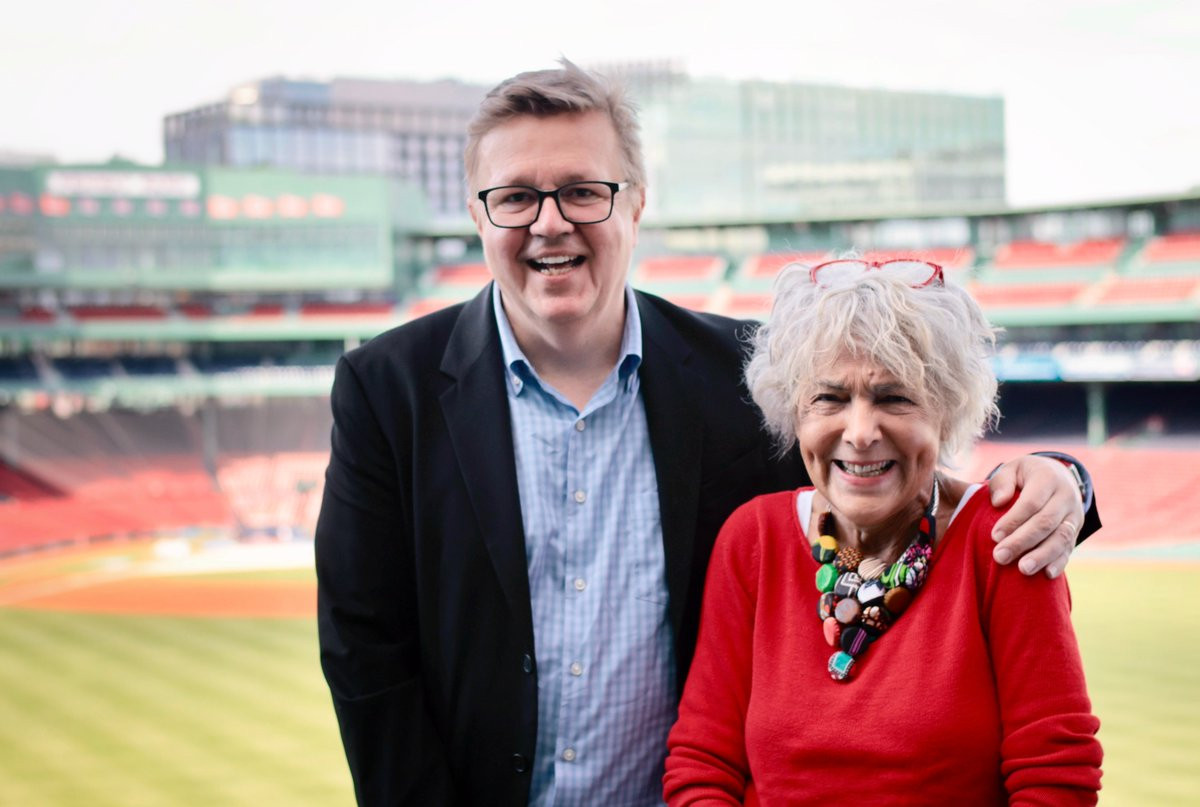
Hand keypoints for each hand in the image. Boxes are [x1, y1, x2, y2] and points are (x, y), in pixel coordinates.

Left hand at [987, 455, 1083, 578]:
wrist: (1058, 475)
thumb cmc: (1026, 475)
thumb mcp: (1012, 469)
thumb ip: (1002, 482)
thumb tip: (998, 502)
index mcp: (1048, 478)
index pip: (1031, 502)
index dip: (1013, 520)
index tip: (994, 536)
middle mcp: (1066, 497)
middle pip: (1045, 523)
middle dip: (1022, 542)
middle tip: (1000, 557)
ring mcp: (1074, 515)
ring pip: (1061, 538)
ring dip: (1041, 556)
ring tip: (1023, 569)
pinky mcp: (1077, 531)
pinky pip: (1070, 548)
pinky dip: (1059, 562)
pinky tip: (1047, 574)